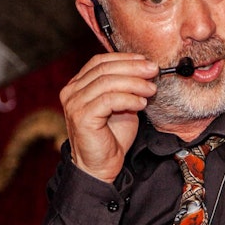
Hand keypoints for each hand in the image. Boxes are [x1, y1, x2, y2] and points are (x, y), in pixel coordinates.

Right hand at [60, 53, 158, 182]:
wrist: (102, 166)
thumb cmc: (112, 137)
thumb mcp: (121, 105)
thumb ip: (126, 87)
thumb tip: (145, 69)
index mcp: (78, 85)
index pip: (99, 61)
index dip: (124, 58)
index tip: (145, 61)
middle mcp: (72, 92)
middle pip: (104, 69)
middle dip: (132, 67)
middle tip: (153, 70)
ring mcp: (74, 104)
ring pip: (107, 82)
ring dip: (134, 83)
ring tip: (151, 89)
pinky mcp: (82, 116)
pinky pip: (109, 99)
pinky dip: (128, 98)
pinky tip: (141, 103)